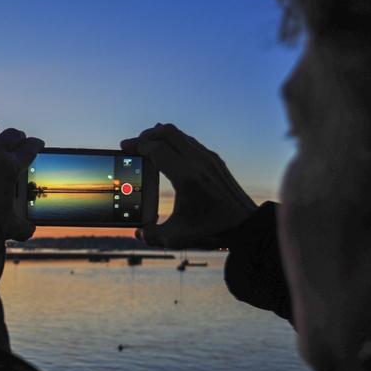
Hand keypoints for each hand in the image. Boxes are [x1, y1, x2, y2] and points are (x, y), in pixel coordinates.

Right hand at [122, 123, 257, 248]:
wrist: (246, 225)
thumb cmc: (212, 230)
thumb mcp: (177, 237)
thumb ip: (152, 236)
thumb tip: (138, 233)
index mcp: (186, 178)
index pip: (157, 149)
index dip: (137, 145)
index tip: (125, 146)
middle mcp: (198, 162)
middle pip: (167, 132)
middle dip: (147, 135)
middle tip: (134, 144)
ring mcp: (209, 159)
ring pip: (180, 134)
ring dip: (161, 136)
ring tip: (148, 145)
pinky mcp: (216, 160)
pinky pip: (190, 142)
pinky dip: (175, 142)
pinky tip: (169, 153)